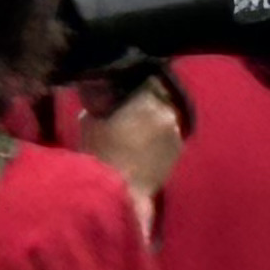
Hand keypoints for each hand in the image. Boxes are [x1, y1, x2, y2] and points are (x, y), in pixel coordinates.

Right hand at [80, 80, 184, 233]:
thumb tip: (109, 94)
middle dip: (146, 102)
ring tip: (138, 130)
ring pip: (166, 116)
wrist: (118, 190)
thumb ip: (104, 101)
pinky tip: (145, 145)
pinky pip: (170, 135)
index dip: (136, 84)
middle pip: (159, 97)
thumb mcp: (90, 119)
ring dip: (154, 120)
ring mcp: (176, 133)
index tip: (126, 89)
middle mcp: (167, 112)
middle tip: (131, 109)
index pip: (147, 80)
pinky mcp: (179, 151)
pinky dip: (160, 137)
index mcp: (145, 100)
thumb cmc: (99, 152)